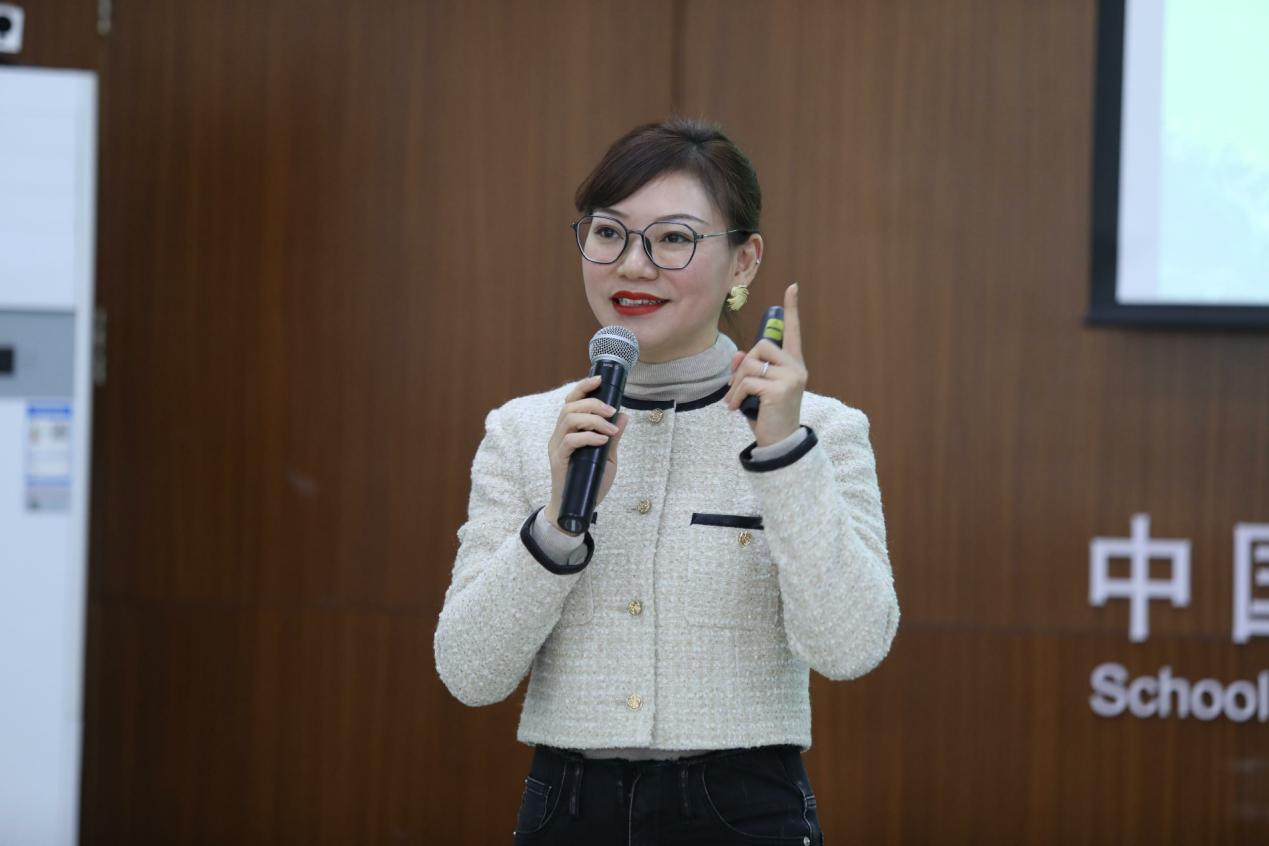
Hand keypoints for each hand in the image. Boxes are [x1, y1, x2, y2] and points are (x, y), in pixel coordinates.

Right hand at [544, 375, 628, 533]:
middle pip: (570, 406)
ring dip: (592, 419)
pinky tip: (601, 441)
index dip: (583, 387)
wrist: (577, 509)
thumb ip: (613, 438)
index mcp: (570, 430)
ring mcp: (557, 446)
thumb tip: (623, 417)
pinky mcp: (558, 459)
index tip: (599, 379)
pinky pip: (570, 440)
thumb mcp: (608, 458)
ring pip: (568, 419)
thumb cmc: (591, 483)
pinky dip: (588, 436)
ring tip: (609, 429)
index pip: (572, 401)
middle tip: (612, 410)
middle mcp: (560, 435)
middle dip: (592, 402)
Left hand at [724, 283, 806, 446]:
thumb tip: (737, 356)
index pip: (793, 332)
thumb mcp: (756, 389)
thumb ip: (748, 369)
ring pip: (751, 365)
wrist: (779, 443)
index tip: (792, 287)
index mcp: (793, 365)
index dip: (791, 309)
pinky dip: (735, 395)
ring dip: (736, 383)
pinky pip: (747, 382)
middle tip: (737, 387)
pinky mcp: (780, 390)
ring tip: (735, 400)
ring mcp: (791, 378)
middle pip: (760, 347)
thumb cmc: (767, 415)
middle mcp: (796, 368)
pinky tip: (735, 408)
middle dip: (743, 366)